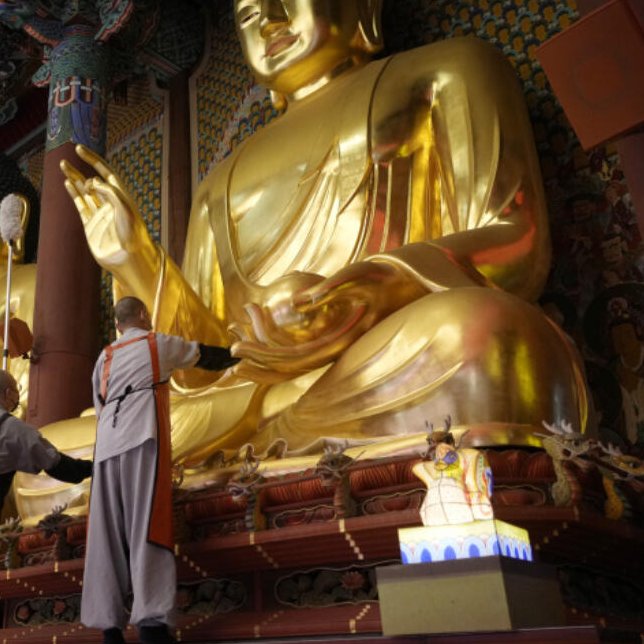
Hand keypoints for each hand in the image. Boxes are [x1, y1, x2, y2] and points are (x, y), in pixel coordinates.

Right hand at [61, 144, 156, 292]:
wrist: (128, 257)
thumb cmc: (133, 233)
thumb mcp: (125, 208)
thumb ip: (110, 192)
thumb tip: (92, 180)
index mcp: (120, 194)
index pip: (105, 171)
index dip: (92, 159)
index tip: (79, 149)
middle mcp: (108, 202)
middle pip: (92, 180)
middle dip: (80, 167)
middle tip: (66, 157)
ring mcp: (98, 213)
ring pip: (83, 191)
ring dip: (74, 178)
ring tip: (63, 166)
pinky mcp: (90, 225)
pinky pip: (80, 206)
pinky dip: (73, 194)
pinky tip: (67, 184)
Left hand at [230, 262, 422, 375]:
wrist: (413, 286)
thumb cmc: (387, 278)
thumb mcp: (362, 275)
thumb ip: (334, 287)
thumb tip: (299, 302)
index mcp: (340, 343)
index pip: (293, 361)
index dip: (262, 357)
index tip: (237, 349)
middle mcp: (334, 352)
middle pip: (287, 368)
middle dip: (256, 357)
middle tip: (230, 342)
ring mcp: (332, 348)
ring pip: (290, 361)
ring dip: (263, 348)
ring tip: (239, 327)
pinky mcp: (331, 340)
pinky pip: (297, 349)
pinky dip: (275, 339)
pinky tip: (260, 322)